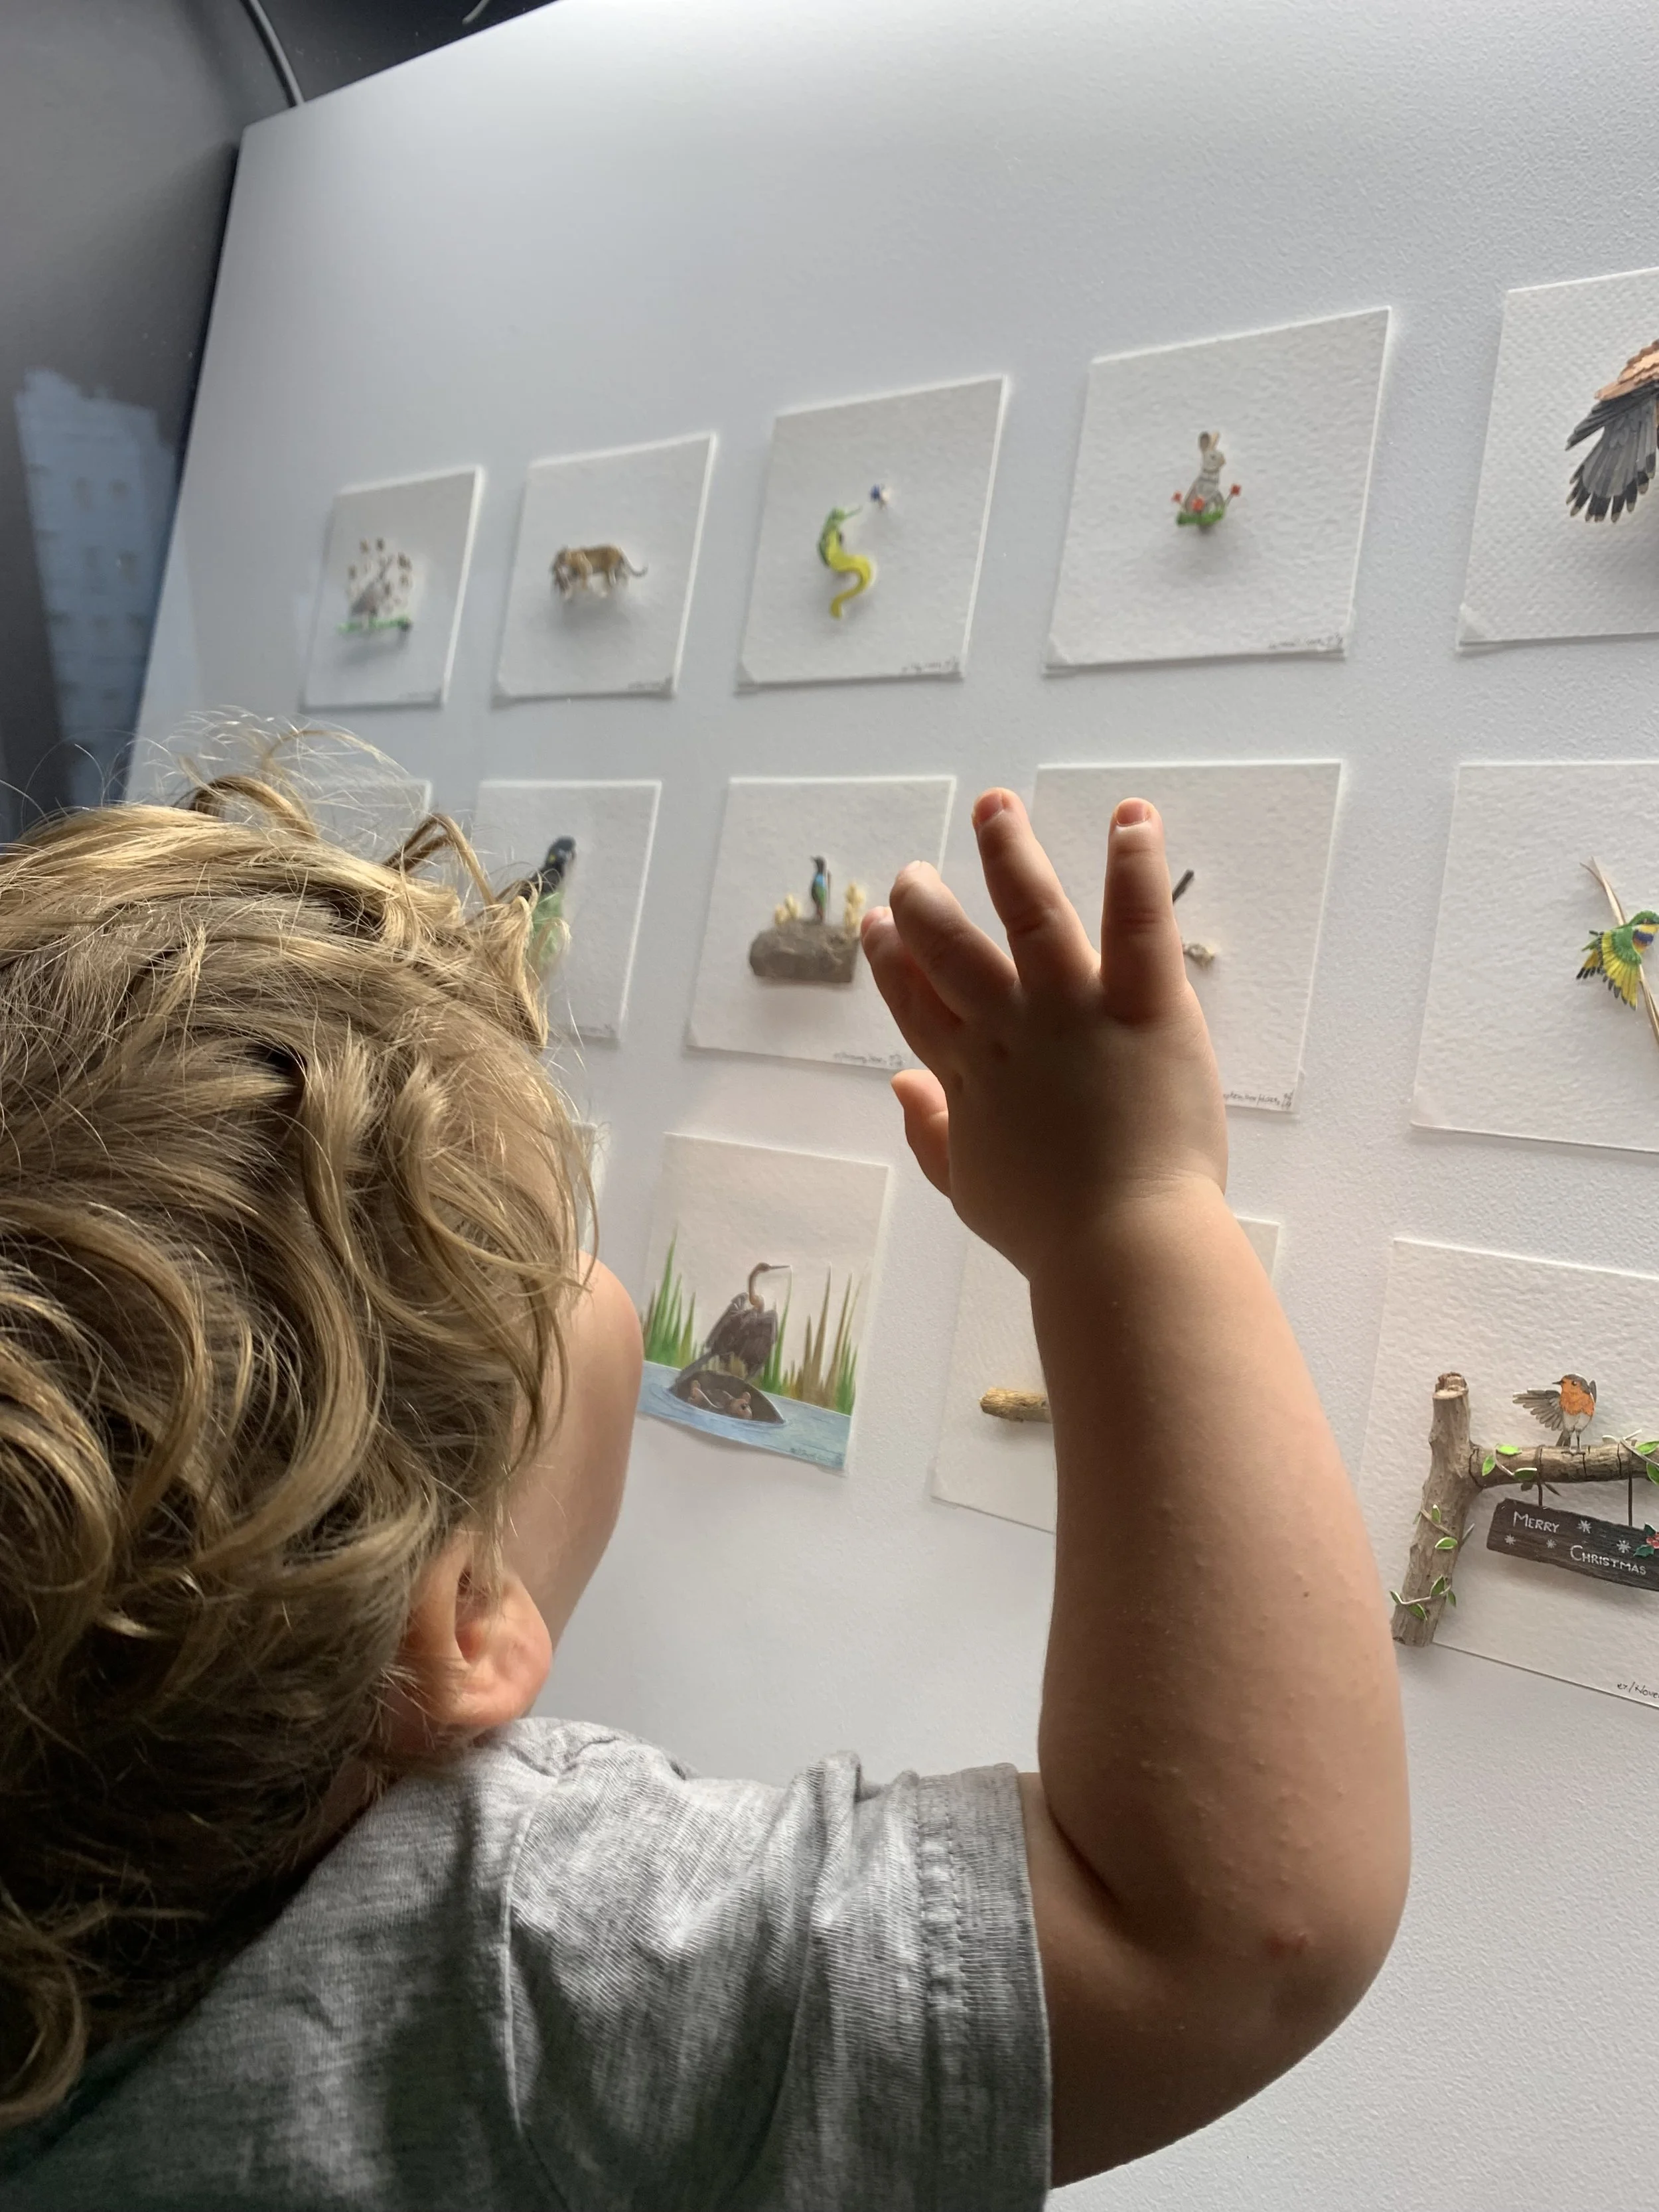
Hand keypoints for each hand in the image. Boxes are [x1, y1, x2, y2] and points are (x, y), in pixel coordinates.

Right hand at [859, 790, 1225, 1279]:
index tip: (876, 928)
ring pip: (1032, 915)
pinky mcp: (1144, 1008)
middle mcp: (1010, 1031)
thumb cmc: (1054, 1234)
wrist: (1121, 1249)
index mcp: (970, 1077)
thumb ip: (933, 1135)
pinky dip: (1134, 869)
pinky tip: (1131, 817)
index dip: (891, 964)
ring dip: (1008, 855)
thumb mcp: (972, 1192)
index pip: (917, 1005)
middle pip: (953, 951)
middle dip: (926, 906)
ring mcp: (1073, 1013)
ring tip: (996, 807)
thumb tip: (902, 1085)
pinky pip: (1138, 927)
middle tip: (911, 874)